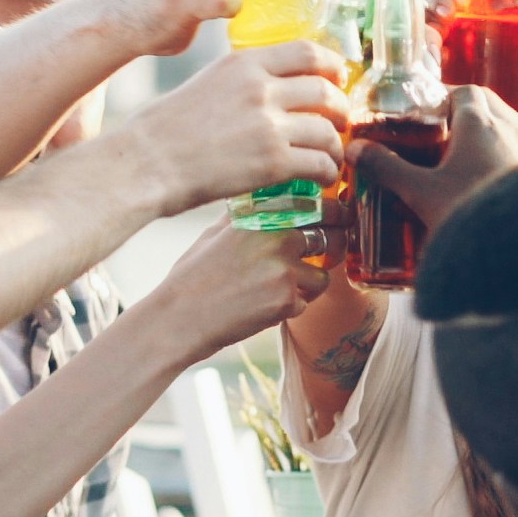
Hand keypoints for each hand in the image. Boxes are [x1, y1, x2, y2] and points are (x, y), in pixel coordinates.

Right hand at [116, 40, 349, 214]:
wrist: (146, 163)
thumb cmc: (168, 129)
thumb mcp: (208, 82)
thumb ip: (244, 80)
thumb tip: (276, 89)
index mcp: (244, 63)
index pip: (308, 50)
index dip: (333, 65)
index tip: (338, 78)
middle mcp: (261, 88)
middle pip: (325, 89)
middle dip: (341, 108)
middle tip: (340, 122)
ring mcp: (268, 125)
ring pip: (328, 130)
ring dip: (336, 146)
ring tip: (331, 156)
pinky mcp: (271, 162)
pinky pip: (319, 163)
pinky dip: (327, 172)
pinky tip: (321, 178)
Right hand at [127, 214, 329, 361]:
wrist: (180, 317)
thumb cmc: (193, 275)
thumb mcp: (217, 231)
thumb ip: (249, 213)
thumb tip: (269, 199)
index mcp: (263, 212)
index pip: (317, 202)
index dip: (334, 210)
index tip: (337, 217)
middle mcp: (278, 234)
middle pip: (334, 233)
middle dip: (337, 243)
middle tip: (330, 251)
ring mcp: (285, 268)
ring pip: (323, 275)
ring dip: (309, 284)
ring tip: (276, 288)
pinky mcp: (287, 300)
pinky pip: (306, 303)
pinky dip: (290, 308)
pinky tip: (261, 307)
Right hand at [352, 83, 517, 237]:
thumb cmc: (467, 210)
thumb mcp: (419, 191)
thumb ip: (386, 168)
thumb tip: (355, 150)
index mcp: (479, 124)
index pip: (465, 93)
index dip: (443, 99)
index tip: (425, 115)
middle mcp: (508, 135)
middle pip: (481, 119)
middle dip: (456, 131)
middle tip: (431, 149)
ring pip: (497, 145)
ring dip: (475, 155)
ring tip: (450, 177)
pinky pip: (509, 170)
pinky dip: (492, 176)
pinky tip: (475, 199)